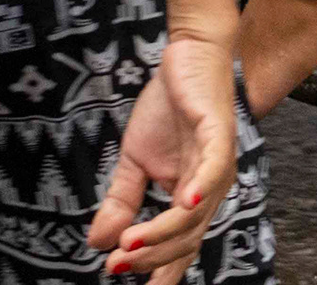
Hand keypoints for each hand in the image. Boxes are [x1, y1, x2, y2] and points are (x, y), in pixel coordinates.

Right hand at [86, 24, 241, 276]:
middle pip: (185, 239)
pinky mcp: (219, 135)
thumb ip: (121, 201)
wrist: (187, 54)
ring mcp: (217, 163)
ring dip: (161, 234)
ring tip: (130, 245)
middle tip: (115, 267)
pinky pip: (212, 170)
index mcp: (192, 197)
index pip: (180, 247)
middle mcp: (209, 188)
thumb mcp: (135, 159)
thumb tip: (97, 242)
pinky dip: (200, 191)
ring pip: (194, 215)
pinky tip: (183, 205)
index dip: (161, 273)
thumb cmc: (167, 108)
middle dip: (150, 258)